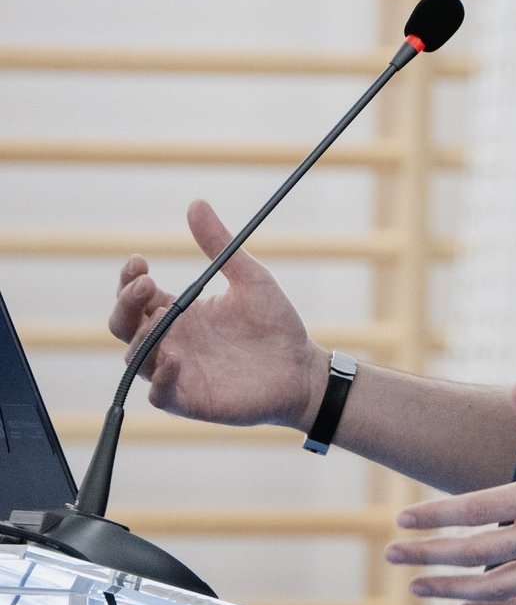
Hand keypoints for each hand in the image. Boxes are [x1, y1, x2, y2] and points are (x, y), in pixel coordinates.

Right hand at [109, 198, 326, 429]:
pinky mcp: (191, 401)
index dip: (128, 280)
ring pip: (136, 359)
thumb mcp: (250, 278)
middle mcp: (171, 342)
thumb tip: (196, 203)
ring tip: (162, 316)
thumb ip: (220, 245)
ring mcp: (177, 372)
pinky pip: (160, 395)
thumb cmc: (276, 325)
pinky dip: (160, 377)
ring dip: (141, 338)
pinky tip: (174, 358)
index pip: (135, 297)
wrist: (303, 368)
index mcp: (178, 313)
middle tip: (147, 283)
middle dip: (126, 303)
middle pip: (124, 325)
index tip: (140, 261)